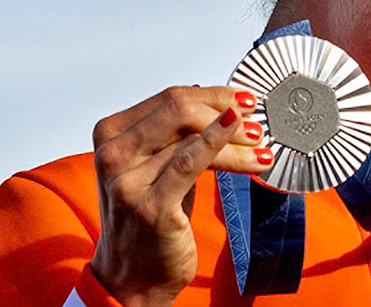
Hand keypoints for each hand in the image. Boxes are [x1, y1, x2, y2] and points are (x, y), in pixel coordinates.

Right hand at [87, 85, 269, 306]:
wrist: (133, 276)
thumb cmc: (147, 219)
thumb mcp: (152, 168)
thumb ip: (171, 136)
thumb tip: (206, 96)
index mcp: (109, 133)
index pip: (167, 98)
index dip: (211, 94)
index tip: (243, 99)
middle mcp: (112, 151)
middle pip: (177, 108)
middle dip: (224, 106)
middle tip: (257, 118)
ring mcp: (127, 179)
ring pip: (191, 135)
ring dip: (235, 135)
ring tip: (261, 142)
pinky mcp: (150, 205)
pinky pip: (191, 164)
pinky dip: (220, 147)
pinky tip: (247, 150)